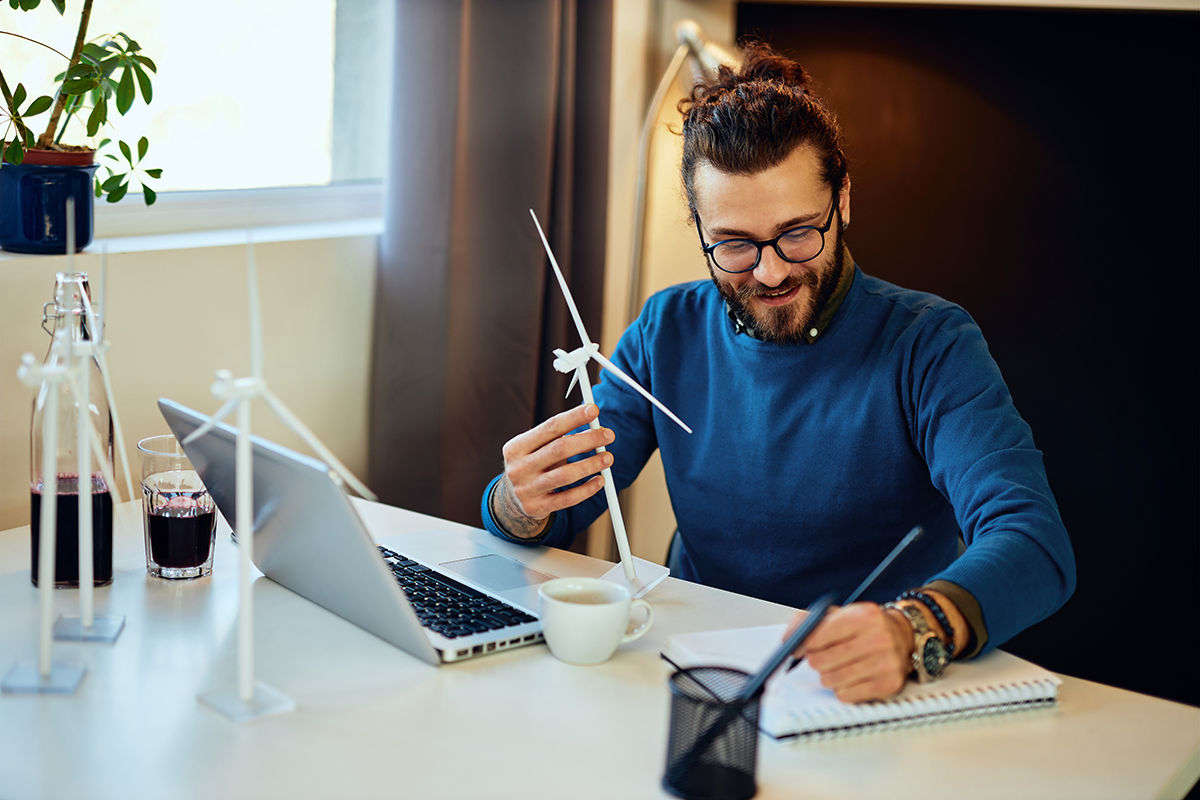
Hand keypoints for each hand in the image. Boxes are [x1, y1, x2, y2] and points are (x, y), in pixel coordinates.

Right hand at [494, 404, 614, 537]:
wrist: (512, 500)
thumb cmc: (533, 466)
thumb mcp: (537, 449)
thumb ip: (561, 437)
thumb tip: (595, 425)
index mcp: (516, 447)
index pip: (549, 427)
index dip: (574, 417)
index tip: (594, 410)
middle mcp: (518, 468)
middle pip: (559, 449)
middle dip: (587, 440)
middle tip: (608, 434)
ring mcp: (526, 490)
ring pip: (565, 475)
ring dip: (591, 464)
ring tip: (608, 457)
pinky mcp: (536, 507)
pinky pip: (567, 499)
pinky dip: (587, 489)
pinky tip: (600, 481)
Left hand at [787, 602, 912, 702]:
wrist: (902, 636)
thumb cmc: (864, 626)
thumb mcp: (838, 614)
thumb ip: (808, 621)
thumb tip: (788, 638)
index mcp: (862, 616)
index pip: (817, 636)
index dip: (801, 644)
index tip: (797, 648)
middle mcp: (877, 638)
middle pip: (820, 661)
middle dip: (817, 660)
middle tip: (824, 656)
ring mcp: (885, 663)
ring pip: (831, 680)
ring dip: (829, 675)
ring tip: (841, 665)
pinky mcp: (888, 684)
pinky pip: (846, 696)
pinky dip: (843, 689)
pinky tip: (853, 677)